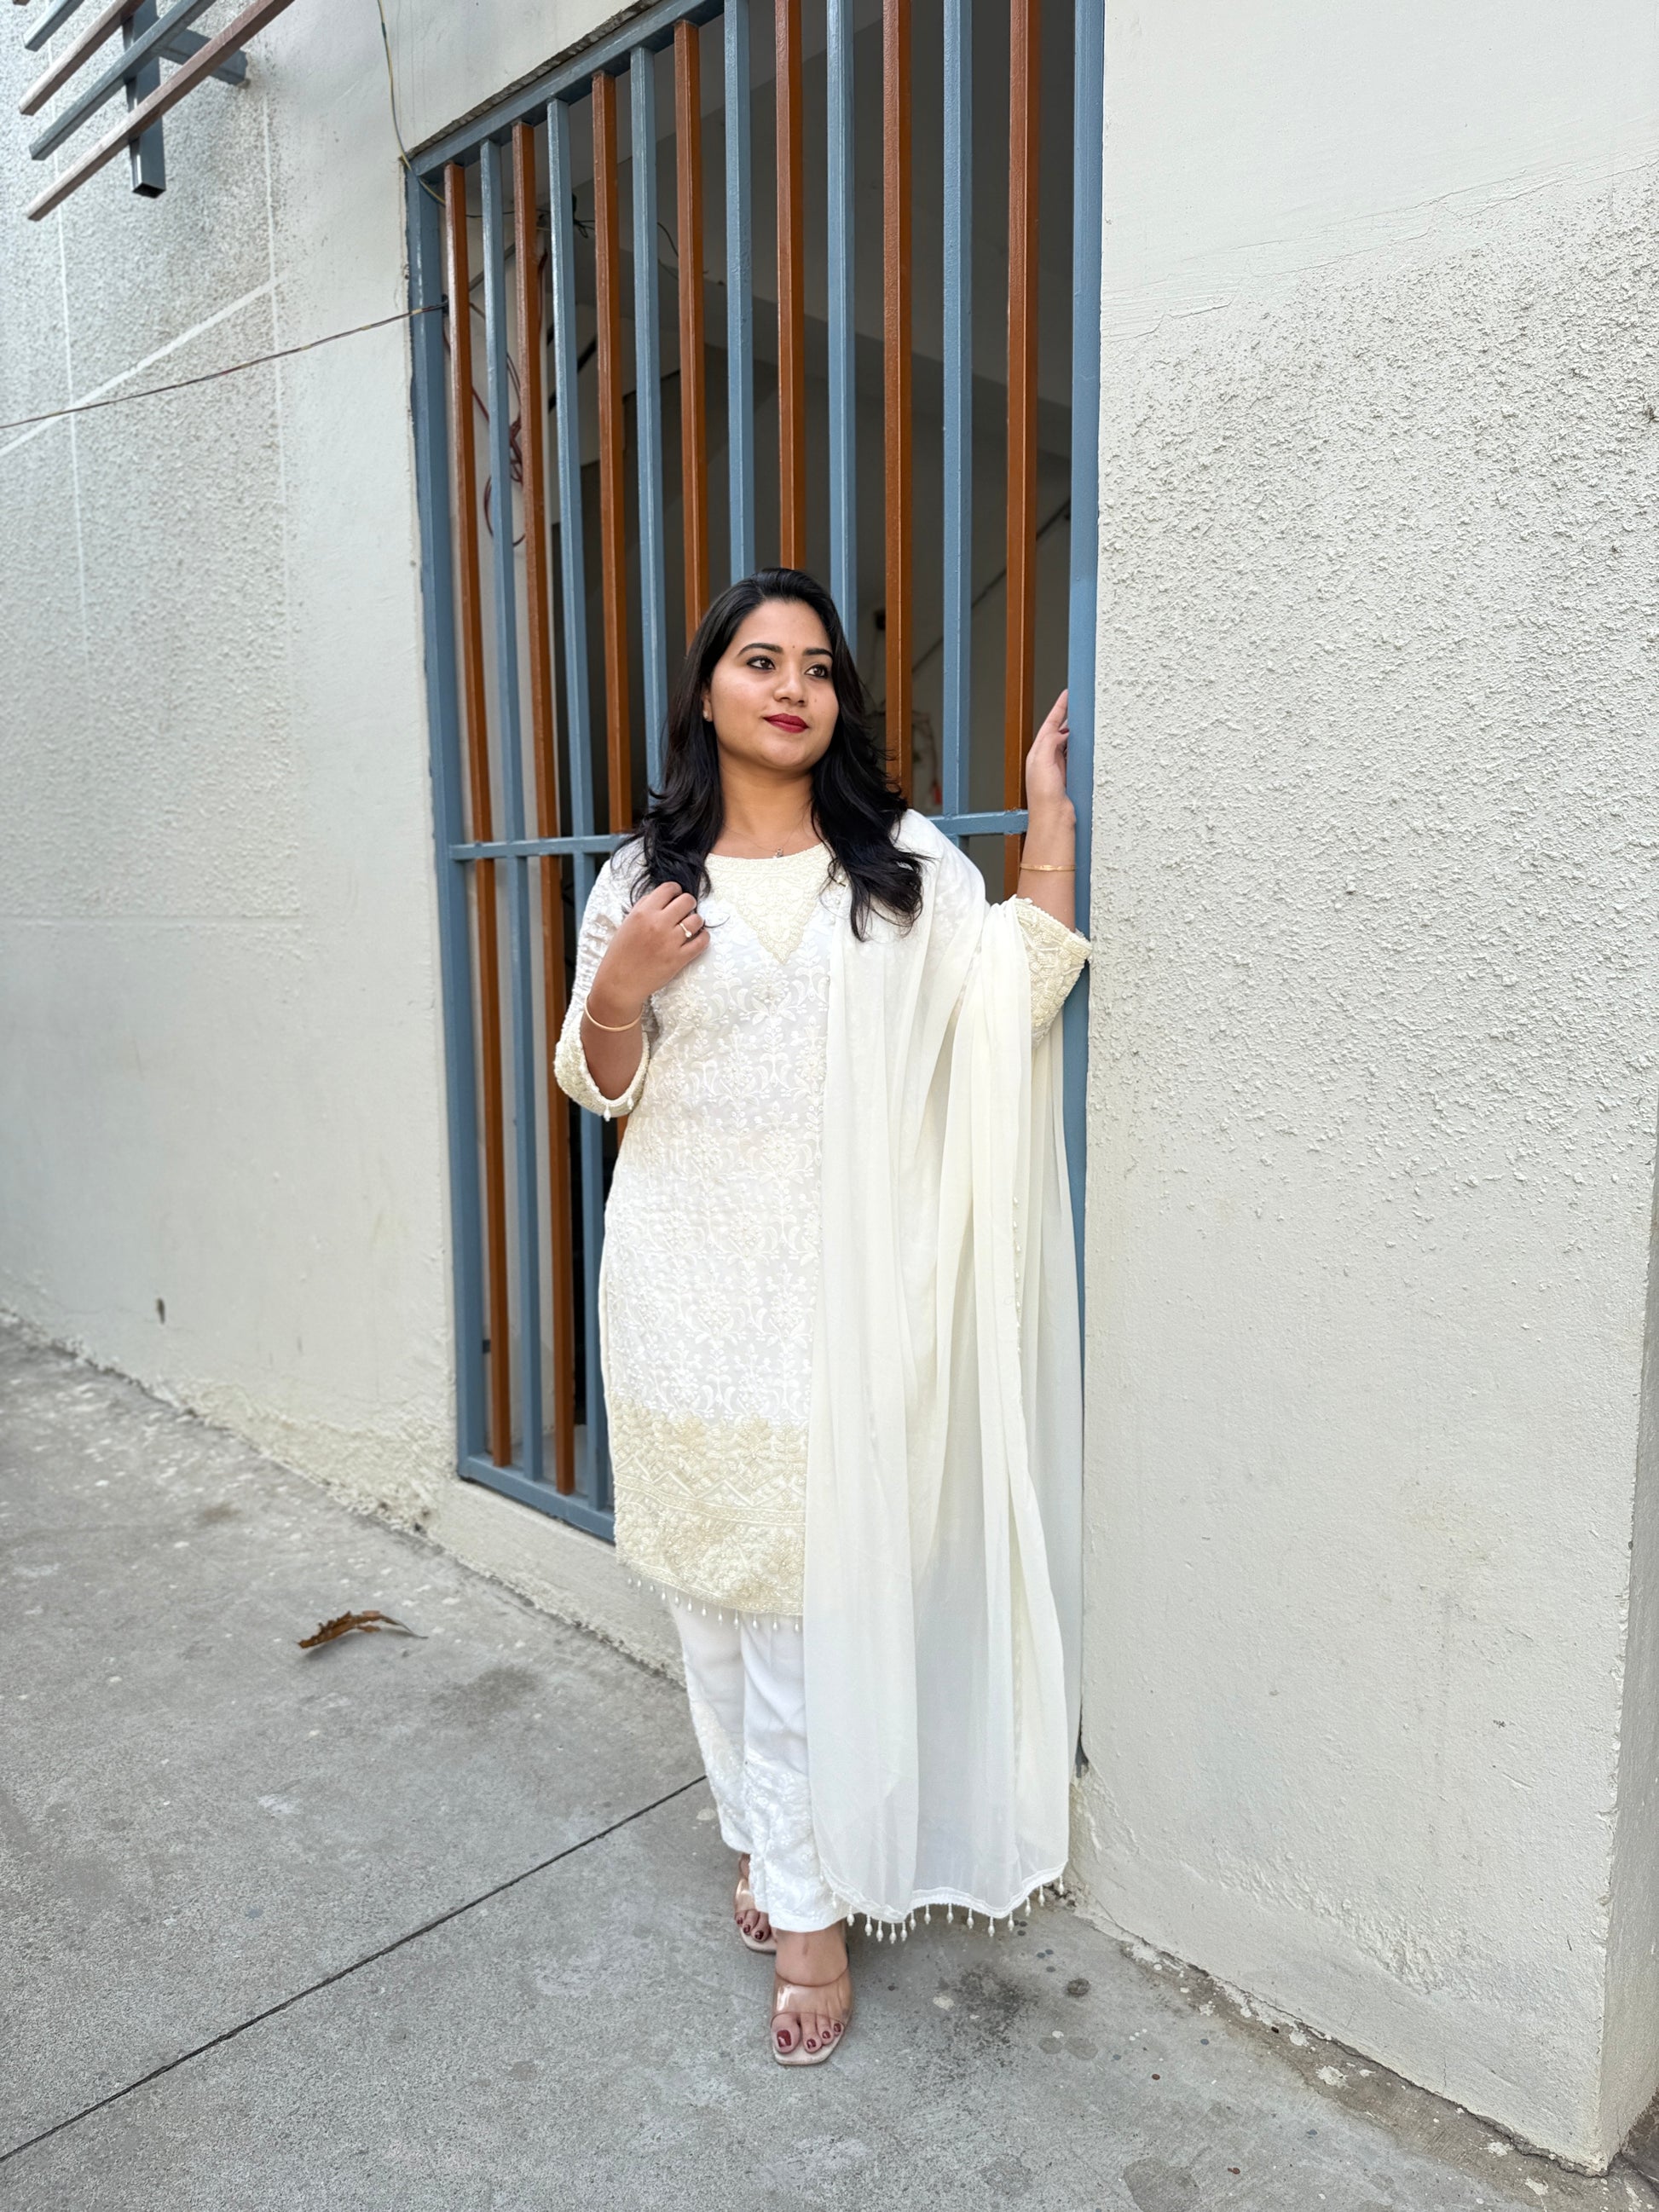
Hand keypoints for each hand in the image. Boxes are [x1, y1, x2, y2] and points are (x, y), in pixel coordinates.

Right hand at [586, 883, 708, 1024]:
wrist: (619, 982)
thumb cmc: (621, 954)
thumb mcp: (627, 924)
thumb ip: (643, 907)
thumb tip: (661, 898)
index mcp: (643, 912)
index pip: (669, 889)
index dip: (675, 891)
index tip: (675, 896)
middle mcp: (658, 923)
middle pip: (687, 900)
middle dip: (688, 904)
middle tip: (685, 911)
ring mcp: (671, 941)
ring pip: (697, 919)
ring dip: (696, 921)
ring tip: (690, 927)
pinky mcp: (679, 958)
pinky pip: (702, 942)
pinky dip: (703, 938)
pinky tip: (698, 938)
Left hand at [1024, 690, 1072, 819]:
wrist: (1054, 820)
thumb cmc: (1044, 797)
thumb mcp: (1042, 762)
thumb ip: (1049, 743)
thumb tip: (1059, 732)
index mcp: (1037, 754)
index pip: (1049, 725)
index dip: (1059, 709)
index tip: (1067, 695)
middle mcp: (1047, 760)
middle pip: (1059, 732)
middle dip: (1068, 718)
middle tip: (1078, 704)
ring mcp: (1058, 769)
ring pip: (1068, 743)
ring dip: (1076, 732)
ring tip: (1085, 720)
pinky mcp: (1069, 777)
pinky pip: (1076, 756)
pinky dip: (1082, 748)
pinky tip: (1088, 745)